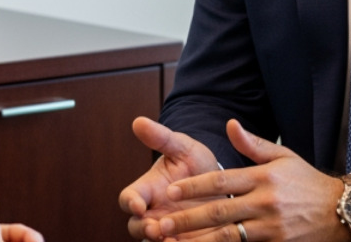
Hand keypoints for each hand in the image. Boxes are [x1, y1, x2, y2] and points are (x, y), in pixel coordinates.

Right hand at [119, 117, 221, 237]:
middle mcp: (153, 213)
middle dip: (144, 230)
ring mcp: (169, 231)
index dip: (130, 203)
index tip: (138, 205)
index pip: (128, 198)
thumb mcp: (182, 148)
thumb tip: (138, 121)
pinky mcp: (186, 241)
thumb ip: (161, 138)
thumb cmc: (195, 164)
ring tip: (174, 241)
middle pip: (136, 227)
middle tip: (155, 230)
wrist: (222, 185)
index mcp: (147, 190)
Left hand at [150, 119, 346, 241]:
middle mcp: (266, 202)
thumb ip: (253, 144)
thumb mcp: (283, 157)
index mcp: (263, 177)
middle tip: (162, 224)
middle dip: (188, 219)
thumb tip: (229, 124)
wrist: (343, 211)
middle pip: (219, 211)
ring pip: (228, 236)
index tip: (171, 192)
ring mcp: (272, 226)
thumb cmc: (308, 182)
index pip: (221, 181)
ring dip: (199, 241)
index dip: (195, 187)